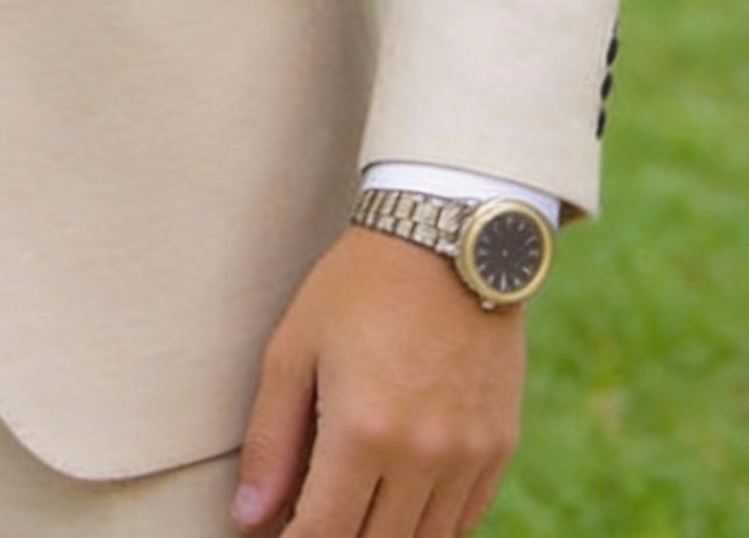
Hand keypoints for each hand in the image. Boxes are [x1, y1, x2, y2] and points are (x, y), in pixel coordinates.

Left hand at [234, 227, 525, 537]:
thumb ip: (270, 440)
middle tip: (309, 518)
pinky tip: (398, 504)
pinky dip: (429, 525)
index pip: (323, 535)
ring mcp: (468, 456)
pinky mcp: (500, 447)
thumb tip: (248, 518)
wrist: (447, 239)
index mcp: (362, 432)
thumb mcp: (294, 348)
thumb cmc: (358, 286)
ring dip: (383, 536)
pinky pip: (464, 520)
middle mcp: (422, 456)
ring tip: (352, 509)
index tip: (278, 536)